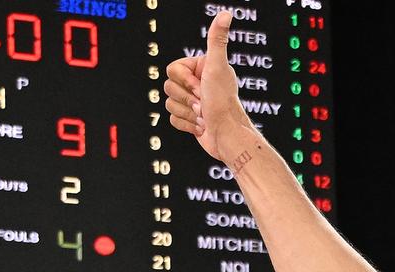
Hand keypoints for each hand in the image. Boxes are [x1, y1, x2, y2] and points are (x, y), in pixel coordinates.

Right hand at [165, 12, 254, 162]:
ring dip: (187, 112)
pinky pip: (172, 118)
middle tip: (204, 102)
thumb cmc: (223, 102)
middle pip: (168, 85)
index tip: (202, 86)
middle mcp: (199, 83)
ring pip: (169, 103)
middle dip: (186, 98)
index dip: (184, 80)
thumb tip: (226, 13)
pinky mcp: (190, 118)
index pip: (172, 68)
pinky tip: (202, 125)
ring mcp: (194, 101)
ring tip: (204, 114)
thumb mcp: (218, 66)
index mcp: (202, 68)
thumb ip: (217, 39)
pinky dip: (186, 124)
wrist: (226, 136)